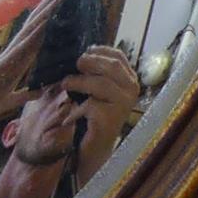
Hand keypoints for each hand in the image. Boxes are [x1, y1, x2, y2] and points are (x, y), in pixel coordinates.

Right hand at [0, 0, 62, 144]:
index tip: (67, 0)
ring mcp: (6, 58)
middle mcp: (12, 54)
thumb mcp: (11, 102)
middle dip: (53, 2)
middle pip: (37, 23)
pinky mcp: (0, 68)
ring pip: (32, 29)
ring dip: (48, 10)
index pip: (40, 35)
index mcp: (16, 62)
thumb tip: (43, 89)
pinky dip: (34, 34)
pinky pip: (21, 48)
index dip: (54, 17)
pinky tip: (46, 22)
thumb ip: (27, 94)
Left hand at [67, 43, 142, 173]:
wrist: (96, 147)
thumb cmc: (94, 114)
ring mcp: (123, 105)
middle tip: (75, 65)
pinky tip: (70, 118)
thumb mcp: (96, 89)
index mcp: (129, 80)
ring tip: (65, 84)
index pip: (119, 57)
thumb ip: (95, 72)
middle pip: (112, 66)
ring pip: (100, 83)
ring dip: (78, 82)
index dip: (100, 50)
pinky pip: (90, 105)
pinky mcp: (111, 119)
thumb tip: (80, 54)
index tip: (85, 51)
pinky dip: (76, 110)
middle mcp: (131, 91)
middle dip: (90, 62)